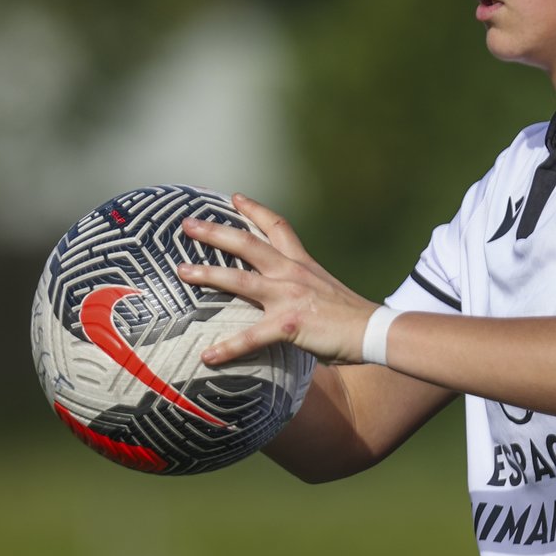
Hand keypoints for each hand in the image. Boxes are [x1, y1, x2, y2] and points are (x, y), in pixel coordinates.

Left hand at [176, 194, 376, 365]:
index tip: (234, 198)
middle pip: (247, 243)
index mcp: (302, 263)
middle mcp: (292, 273)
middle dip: (215, 232)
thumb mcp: (325, 289)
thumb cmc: (352, 316)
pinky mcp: (289, 324)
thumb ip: (303, 286)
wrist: (374, 331)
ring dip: (207, 274)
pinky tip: (207, 357)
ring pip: (239, 279)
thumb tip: (290, 295)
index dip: (253, 210)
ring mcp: (289, 296)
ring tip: (181, 271)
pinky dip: (227, 348)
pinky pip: (251, 337)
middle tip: (187, 224)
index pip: (276, 227)